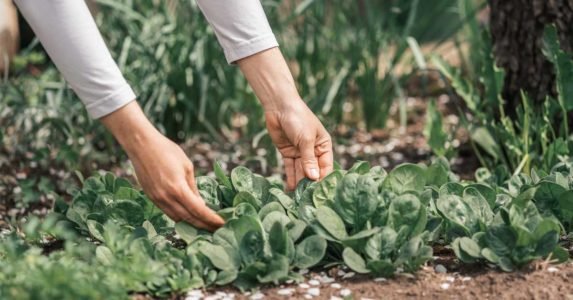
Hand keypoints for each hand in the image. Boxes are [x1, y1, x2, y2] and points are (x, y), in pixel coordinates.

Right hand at [101, 102, 223, 230]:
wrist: (141, 145)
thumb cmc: (167, 151)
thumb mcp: (187, 167)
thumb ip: (193, 188)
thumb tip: (200, 204)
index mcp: (178, 188)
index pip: (198, 210)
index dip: (211, 219)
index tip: (222, 224)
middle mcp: (166, 198)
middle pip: (188, 219)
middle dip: (204, 226)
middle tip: (217, 230)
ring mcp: (157, 199)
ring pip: (177, 219)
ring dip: (192, 225)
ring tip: (205, 227)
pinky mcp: (151, 198)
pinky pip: (168, 213)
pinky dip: (180, 218)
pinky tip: (189, 218)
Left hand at [237, 47, 333, 189]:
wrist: (279, 107)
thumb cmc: (298, 118)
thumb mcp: (306, 139)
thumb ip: (309, 160)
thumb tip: (313, 178)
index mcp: (324, 145)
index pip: (326, 166)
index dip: (323, 178)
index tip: (321, 192)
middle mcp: (314, 150)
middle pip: (313, 170)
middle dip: (311, 183)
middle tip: (308, 198)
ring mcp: (300, 152)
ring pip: (302, 171)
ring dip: (300, 182)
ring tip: (298, 196)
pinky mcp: (288, 153)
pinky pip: (291, 168)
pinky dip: (290, 177)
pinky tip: (290, 189)